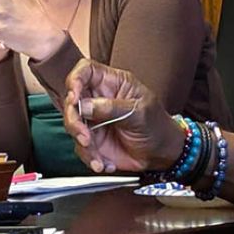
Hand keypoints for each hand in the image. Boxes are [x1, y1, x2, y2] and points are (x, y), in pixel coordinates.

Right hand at [62, 59, 184, 173]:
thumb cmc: (157, 126)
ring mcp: (94, 120)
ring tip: (98, 155)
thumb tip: (84, 105)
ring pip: (73, 126)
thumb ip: (112, 107)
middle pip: (72, 100)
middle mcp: (99, 100)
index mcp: (113, 84)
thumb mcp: (139, 113)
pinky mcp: (93, 140)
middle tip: (85, 135)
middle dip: (74, 120)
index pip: (86, 70)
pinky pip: (81, 147)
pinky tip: (104, 163)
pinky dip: (90, 158)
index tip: (74, 96)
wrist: (162, 154)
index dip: (75, 79)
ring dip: (83, 144)